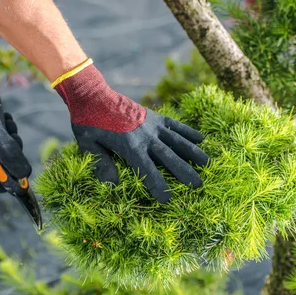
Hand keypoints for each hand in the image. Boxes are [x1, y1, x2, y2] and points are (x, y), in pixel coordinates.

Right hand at [0, 82, 30, 192]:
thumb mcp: (0, 138)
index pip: (2, 186)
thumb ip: (12, 158)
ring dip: (8, 136)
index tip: (23, 164)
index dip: (15, 177)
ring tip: (6, 120)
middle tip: (13, 134)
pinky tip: (1, 118)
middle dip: (13, 149)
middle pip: (3, 166)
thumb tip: (25, 175)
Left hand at [53, 59, 209, 202]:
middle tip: (199, 186)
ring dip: (193, 152)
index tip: (167, 200)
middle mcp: (146, 137)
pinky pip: (175, 125)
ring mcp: (152, 125)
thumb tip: (111, 186)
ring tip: (208, 164)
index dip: (158, 186)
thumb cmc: (88, 123)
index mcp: (129, 146)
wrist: (93, 94)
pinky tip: (202, 139)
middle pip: (169, 157)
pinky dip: (188, 131)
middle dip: (184, 172)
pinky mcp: (154, 116)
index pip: (147, 170)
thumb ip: (101, 164)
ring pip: (177, 140)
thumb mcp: (88, 145)